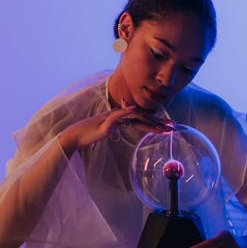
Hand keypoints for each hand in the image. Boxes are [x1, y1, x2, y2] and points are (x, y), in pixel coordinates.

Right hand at [57, 100, 172, 157]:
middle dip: (157, 122)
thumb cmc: (88, 134)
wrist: (75, 135)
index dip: (153, 123)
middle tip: (171, 128)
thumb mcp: (104, 131)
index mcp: (119, 118)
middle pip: (141, 117)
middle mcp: (117, 115)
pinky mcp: (105, 123)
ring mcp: (111, 118)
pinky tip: (136, 112)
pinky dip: (127, 113)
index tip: (166, 128)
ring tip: (162, 129)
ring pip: (134, 116)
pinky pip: (118, 116)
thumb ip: (113, 127)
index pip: (139, 119)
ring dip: (150, 122)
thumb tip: (120, 128)